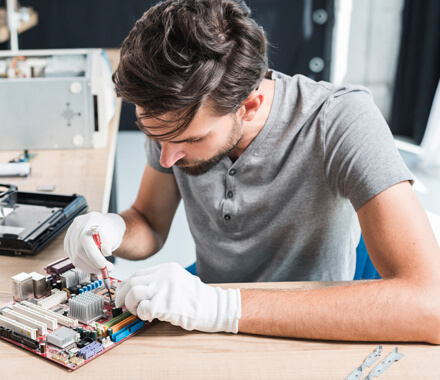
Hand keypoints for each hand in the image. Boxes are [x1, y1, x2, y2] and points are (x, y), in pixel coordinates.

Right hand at [64, 211, 125, 272]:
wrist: (103, 226)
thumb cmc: (108, 229)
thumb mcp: (113, 233)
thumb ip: (109, 242)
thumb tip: (106, 253)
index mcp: (87, 221)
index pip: (85, 239)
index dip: (94, 255)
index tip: (103, 265)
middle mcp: (76, 228)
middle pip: (79, 251)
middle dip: (93, 264)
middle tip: (105, 270)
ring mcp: (70, 236)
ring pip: (75, 258)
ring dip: (89, 267)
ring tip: (101, 269)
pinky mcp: (68, 245)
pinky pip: (73, 259)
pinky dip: (84, 266)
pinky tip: (93, 267)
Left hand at [115, 262, 240, 332]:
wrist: (214, 307)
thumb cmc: (198, 298)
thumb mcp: (179, 280)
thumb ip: (161, 281)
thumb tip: (139, 290)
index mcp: (167, 268)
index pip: (138, 273)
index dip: (126, 285)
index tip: (122, 294)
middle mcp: (163, 275)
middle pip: (132, 282)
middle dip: (122, 295)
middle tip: (121, 305)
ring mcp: (163, 289)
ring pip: (133, 293)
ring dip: (131, 305)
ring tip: (139, 312)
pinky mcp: (164, 304)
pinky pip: (143, 309)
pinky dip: (142, 315)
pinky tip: (150, 317)